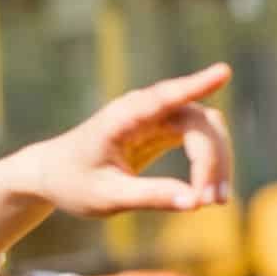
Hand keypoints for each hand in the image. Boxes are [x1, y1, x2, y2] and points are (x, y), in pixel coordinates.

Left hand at [29, 63, 232, 217]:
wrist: (53, 174)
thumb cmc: (73, 183)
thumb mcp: (106, 197)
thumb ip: (149, 197)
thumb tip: (195, 202)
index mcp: (121, 119)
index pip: (164, 98)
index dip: (195, 85)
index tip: (223, 72)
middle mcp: (143, 109)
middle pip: (199, 120)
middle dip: (213, 158)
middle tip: (210, 201)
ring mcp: (157, 116)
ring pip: (206, 128)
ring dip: (217, 161)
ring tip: (214, 202)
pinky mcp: (165, 129)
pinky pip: (201, 138)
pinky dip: (210, 162)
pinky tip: (208, 191)